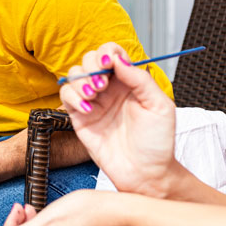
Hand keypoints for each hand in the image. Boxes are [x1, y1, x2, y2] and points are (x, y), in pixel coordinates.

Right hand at [59, 42, 179, 196]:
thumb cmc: (156, 143)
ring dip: (80, 81)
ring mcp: (93, 101)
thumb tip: (119, 59)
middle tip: (102, 85)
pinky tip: (87, 109)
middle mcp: (109, 88)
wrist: (144, 173)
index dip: (106, 53)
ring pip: (74, 75)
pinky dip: (72, 97)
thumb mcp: (159, 107)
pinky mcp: (79, 116)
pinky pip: (66, 96)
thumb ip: (140, 80)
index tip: (108, 64)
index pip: (112, 53)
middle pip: (89, 59)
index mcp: (129, 81)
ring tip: (93, 96)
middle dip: (92, 67)